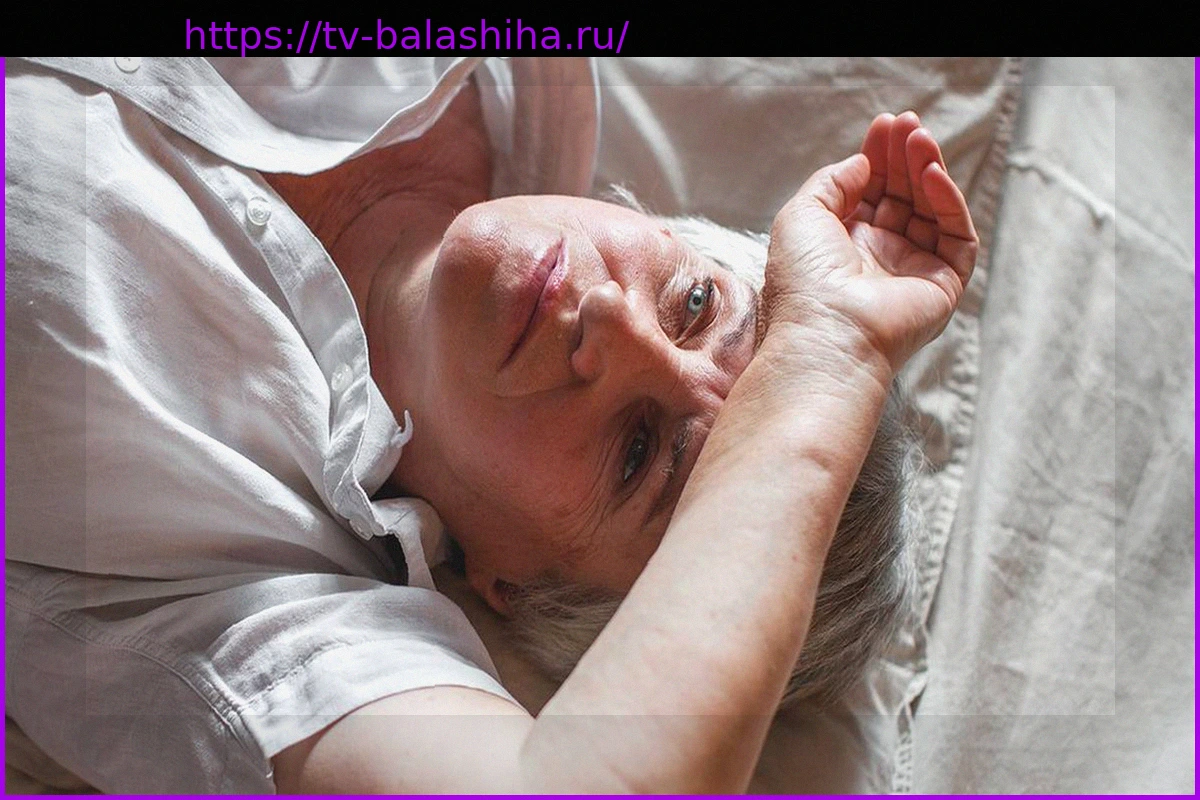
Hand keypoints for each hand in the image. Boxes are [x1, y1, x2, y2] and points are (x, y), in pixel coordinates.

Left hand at [762, 111, 977, 375]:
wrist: (826, 333)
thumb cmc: (802, 281)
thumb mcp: (801, 215)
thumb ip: (832, 181)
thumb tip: (862, 162)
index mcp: (840, 247)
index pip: (868, 193)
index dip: (877, 158)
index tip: (884, 126)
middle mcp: (877, 259)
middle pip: (901, 197)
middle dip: (904, 158)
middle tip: (908, 125)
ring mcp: (910, 272)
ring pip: (930, 211)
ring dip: (927, 171)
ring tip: (920, 139)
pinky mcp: (942, 285)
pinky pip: (955, 236)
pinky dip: (948, 202)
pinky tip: (932, 175)